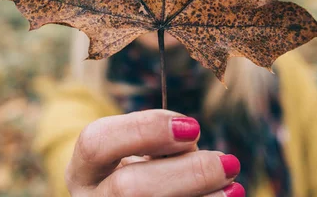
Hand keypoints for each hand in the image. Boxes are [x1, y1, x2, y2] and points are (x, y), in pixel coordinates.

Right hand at [65, 109, 244, 196]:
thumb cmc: (147, 172)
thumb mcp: (144, 152)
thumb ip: (160, 141)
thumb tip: (189, 135)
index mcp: (84, 171)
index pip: (96, 142)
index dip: (145, 129)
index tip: (194, 127)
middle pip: (128, 188)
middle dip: (185, 173)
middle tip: (227, 163)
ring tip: (233, 185)